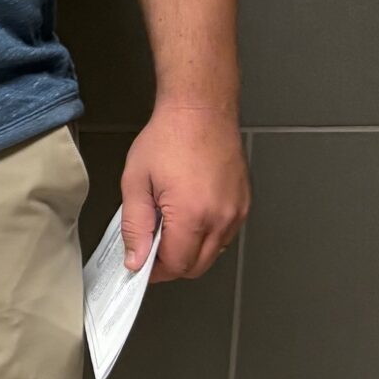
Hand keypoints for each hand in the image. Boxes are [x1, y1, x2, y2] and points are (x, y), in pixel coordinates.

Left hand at [121, 103, 248, 282]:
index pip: (176, 265)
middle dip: (172, 264)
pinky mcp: (243, 202)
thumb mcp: (136, 182)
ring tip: (171, 223)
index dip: (156, 270)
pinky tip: (190, 214)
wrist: (201, 109)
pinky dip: (208, 235)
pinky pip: (226, 234)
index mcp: (192, 215)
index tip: (143, 263)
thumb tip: (136, 258)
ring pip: (214, 252)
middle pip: (198, 266)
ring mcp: (236, 210)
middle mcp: (220, 217)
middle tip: (152, 245)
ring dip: (192, 250)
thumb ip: (135, 226)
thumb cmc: (169, 136)